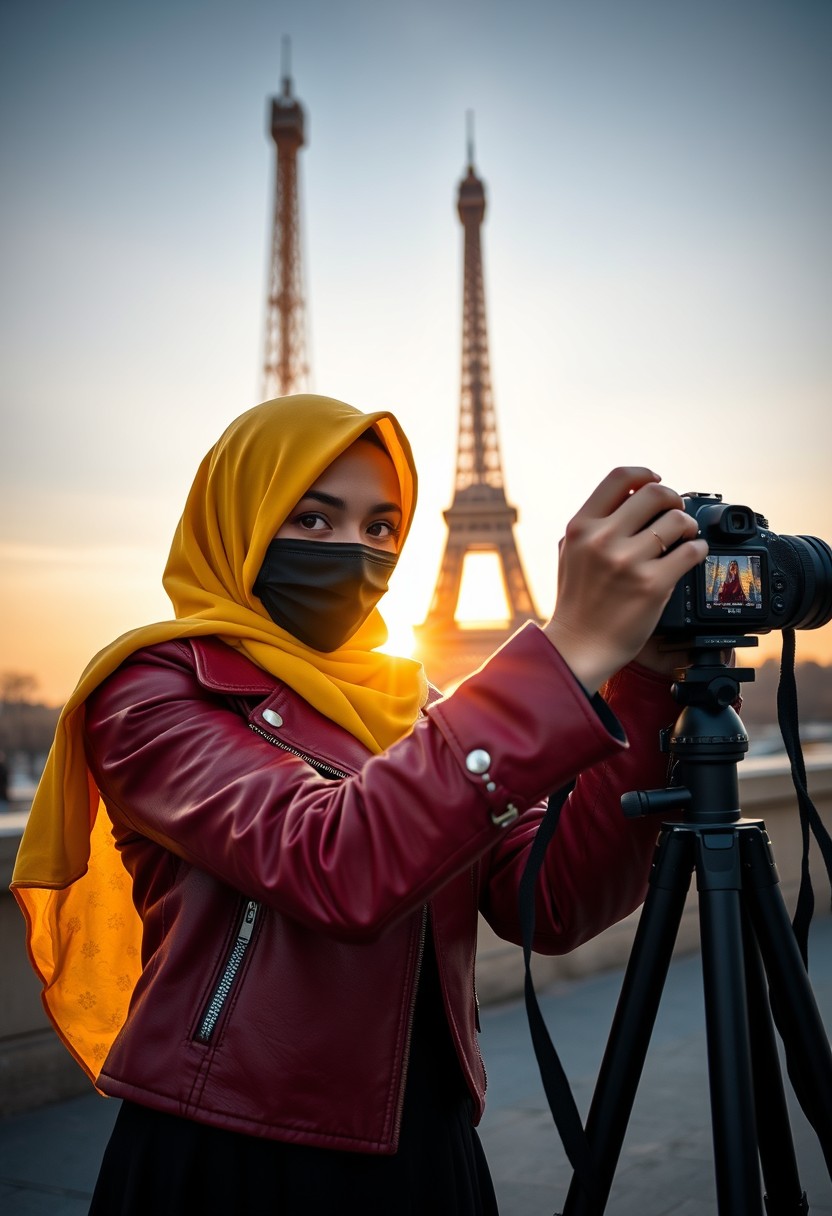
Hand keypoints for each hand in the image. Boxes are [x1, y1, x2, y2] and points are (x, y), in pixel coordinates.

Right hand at [542, 467, 707, 692]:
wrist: (579, 645)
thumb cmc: (577, 601)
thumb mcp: (571, 552)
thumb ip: (593, 523)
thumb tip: (629, 495)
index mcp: (581, 527)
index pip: (620, 478)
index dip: (645, 475)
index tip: (656, 481)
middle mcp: (603, 539)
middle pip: (655, 493)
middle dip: (673, 499)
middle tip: (676, 512)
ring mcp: (628, 562)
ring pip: (678, 520)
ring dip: (688, 526)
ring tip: (685, 537)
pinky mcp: (652, 585)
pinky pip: (691, 551)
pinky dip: (698, 550)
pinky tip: (691, 556)